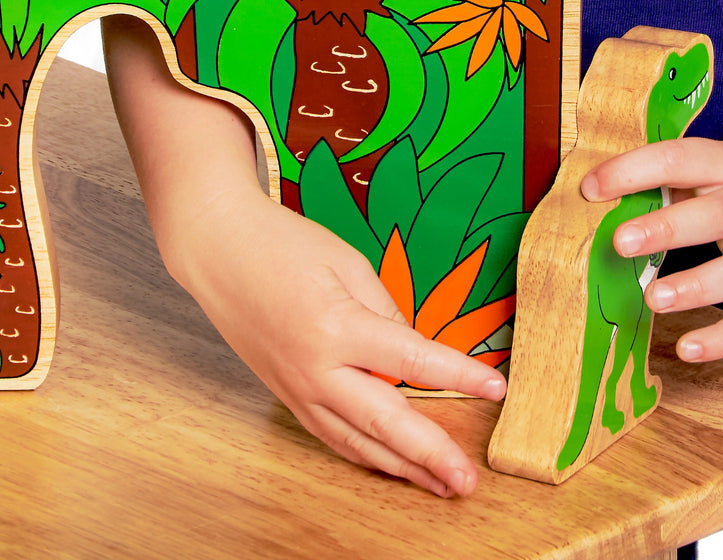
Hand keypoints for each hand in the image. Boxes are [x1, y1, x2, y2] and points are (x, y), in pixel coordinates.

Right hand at [172, 186, 505, 497]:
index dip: (459, 376)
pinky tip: (392, 465)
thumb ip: (387, 311)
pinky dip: (365, 455)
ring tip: (440, 486)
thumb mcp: (348, 264)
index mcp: (337, 327)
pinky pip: (331, 435)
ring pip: (356, 442)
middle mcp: (316, 369)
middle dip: (431, 455)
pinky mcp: (286, 395)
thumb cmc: (284, 245)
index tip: (496, 388)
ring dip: (402, 469)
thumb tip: (415, 351)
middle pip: (385, 422)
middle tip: (468, 482)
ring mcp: (297, 389)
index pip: (412, 360)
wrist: (219, 251)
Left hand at [580, 106, 722, 362]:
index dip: (633, 169)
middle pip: (713, 214)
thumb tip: (623, 194)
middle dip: (666, 228)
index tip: (591, 185)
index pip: (679, 157)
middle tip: (621, 241)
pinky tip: (690, 348)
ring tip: (652, 298)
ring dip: (697, 285)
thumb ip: (695, 174)